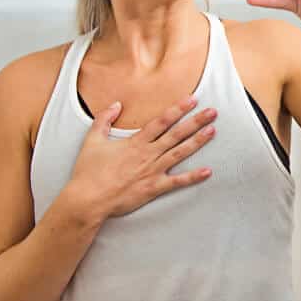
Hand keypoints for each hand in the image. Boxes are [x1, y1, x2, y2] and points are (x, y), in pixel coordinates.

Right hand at [68, 96, 217, 219]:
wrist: (87, 200)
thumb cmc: (88, 171)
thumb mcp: (92, 140)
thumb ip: (104, 119)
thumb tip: (116, 104)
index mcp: (136, 142)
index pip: (162, 121)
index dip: (178, 109)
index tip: (192, 99)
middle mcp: (148, 154)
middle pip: (177, 134)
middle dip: (196, 121)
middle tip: (213, 112)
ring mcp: (153, 171)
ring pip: (180, 153)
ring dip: (198, 142)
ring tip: (213, 131)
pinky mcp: (153, 188)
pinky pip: (177, 182)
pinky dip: (193, 177)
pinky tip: (207, 171)